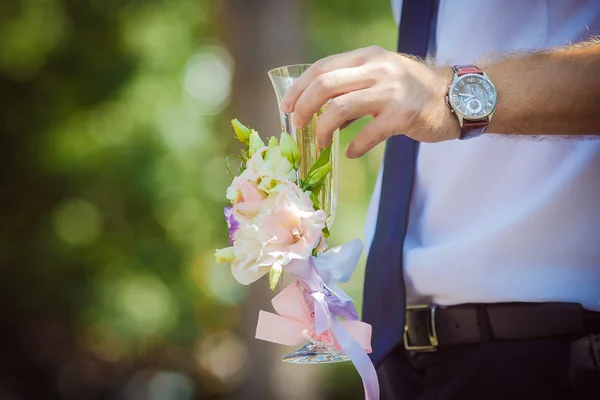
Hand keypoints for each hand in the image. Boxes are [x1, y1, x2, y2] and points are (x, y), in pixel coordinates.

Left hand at [279, 46, 456, 157]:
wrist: (454, 97)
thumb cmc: (411, 91)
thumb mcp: (380, 77)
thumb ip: (350, 87)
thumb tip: (317, 111)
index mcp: (367, 57)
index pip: (321, 68)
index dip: (299, 88)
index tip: (286, 107)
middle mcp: (377, 69)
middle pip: (325, 85)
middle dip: (303, 108)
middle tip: (299, 126)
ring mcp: (391, 91)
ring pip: (340, 108)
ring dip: (324, 129)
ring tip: (322, 142)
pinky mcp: (403, 115)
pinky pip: (368, 133)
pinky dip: (355, 146)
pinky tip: (351, 153)